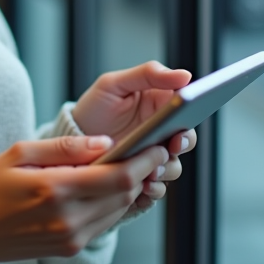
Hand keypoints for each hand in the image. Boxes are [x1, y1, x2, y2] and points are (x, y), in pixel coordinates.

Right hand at [0, 136, 167, 263]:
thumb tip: (105, 143)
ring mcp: (69, 238)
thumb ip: (65, 146)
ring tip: (138, 164)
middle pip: (125, 194)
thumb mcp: (19, 152)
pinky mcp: (68, 248)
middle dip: (145, 171)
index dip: (146, 160)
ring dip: (132, 188)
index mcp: (55, 189)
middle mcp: (68, 219)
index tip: (159, 143)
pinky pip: (103, 223)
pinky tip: (111, 186)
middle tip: (156, 149)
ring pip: (118, 210)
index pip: (119, 177)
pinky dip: (114, 203)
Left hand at [71, 61, 197, 209]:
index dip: (191, 117)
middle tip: (171, 146)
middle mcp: (162, 134)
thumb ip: (148, 74)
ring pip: (173, 166)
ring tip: (150, 170)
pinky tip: (143, 186)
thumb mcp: (114, 84)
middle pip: (185, 140)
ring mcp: (153, 158)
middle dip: (182, 145)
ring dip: (166, 169)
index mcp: (160, 107)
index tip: (182, 125)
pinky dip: (153, 188)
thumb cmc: (95, 107)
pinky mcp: (143, 178)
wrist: (72, 140)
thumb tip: (185, 76)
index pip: (187, 110)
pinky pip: (157, 187)